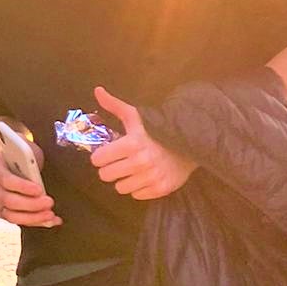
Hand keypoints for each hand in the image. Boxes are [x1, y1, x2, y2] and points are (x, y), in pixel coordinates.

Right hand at [0, 153, 60, 227]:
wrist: (20, 162)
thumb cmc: (25, 157)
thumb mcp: (29, 154)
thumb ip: (31, 164)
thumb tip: (36, 177)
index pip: (6, 180)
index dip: (23, 187)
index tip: (39, 189)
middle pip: (8, 200)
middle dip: (31, 204)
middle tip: (49, 202)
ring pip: (11, 215)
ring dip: (33, 217)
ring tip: (50, 214)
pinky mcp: (3, 213)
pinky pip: (18, 222)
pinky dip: (36, 222)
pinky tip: (50, 220)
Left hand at [90, 85, 197, 199]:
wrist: (189, 143)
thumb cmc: (157, 129)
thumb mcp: (135, 116)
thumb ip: (114, 105)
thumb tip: (97, 90)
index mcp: (131, 143)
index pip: (98, 160)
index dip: (100, 156)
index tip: (107, 153)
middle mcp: (140, 162)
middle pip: (106, 176)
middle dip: (110, 168)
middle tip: (119, 162)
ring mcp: (151, 177)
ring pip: (119, 188)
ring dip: (124, 179)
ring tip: (133, 169)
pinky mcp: (161, 189)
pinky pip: (136, 195)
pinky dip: (138, 188)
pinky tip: (145, 176)